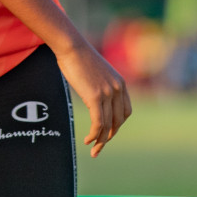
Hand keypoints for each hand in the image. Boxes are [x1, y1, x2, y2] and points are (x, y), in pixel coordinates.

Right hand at [53, 39, 131, 156]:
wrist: (71, 46)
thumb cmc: (78, 57)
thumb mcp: (96, 72)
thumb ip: (100, 85)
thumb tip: (94, 96)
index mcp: (120, 83)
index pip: (125, 112)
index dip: (117, 125)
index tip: (107, 133)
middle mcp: (117, 89)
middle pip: (118, 121)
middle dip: (109, 136)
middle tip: (99, 146)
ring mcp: (107, 93)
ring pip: (107, 125)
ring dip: (101, 140)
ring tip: (93, 149)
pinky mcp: (95, 97)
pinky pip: (98, 123)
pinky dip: (94, 135)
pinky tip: (88, 140)